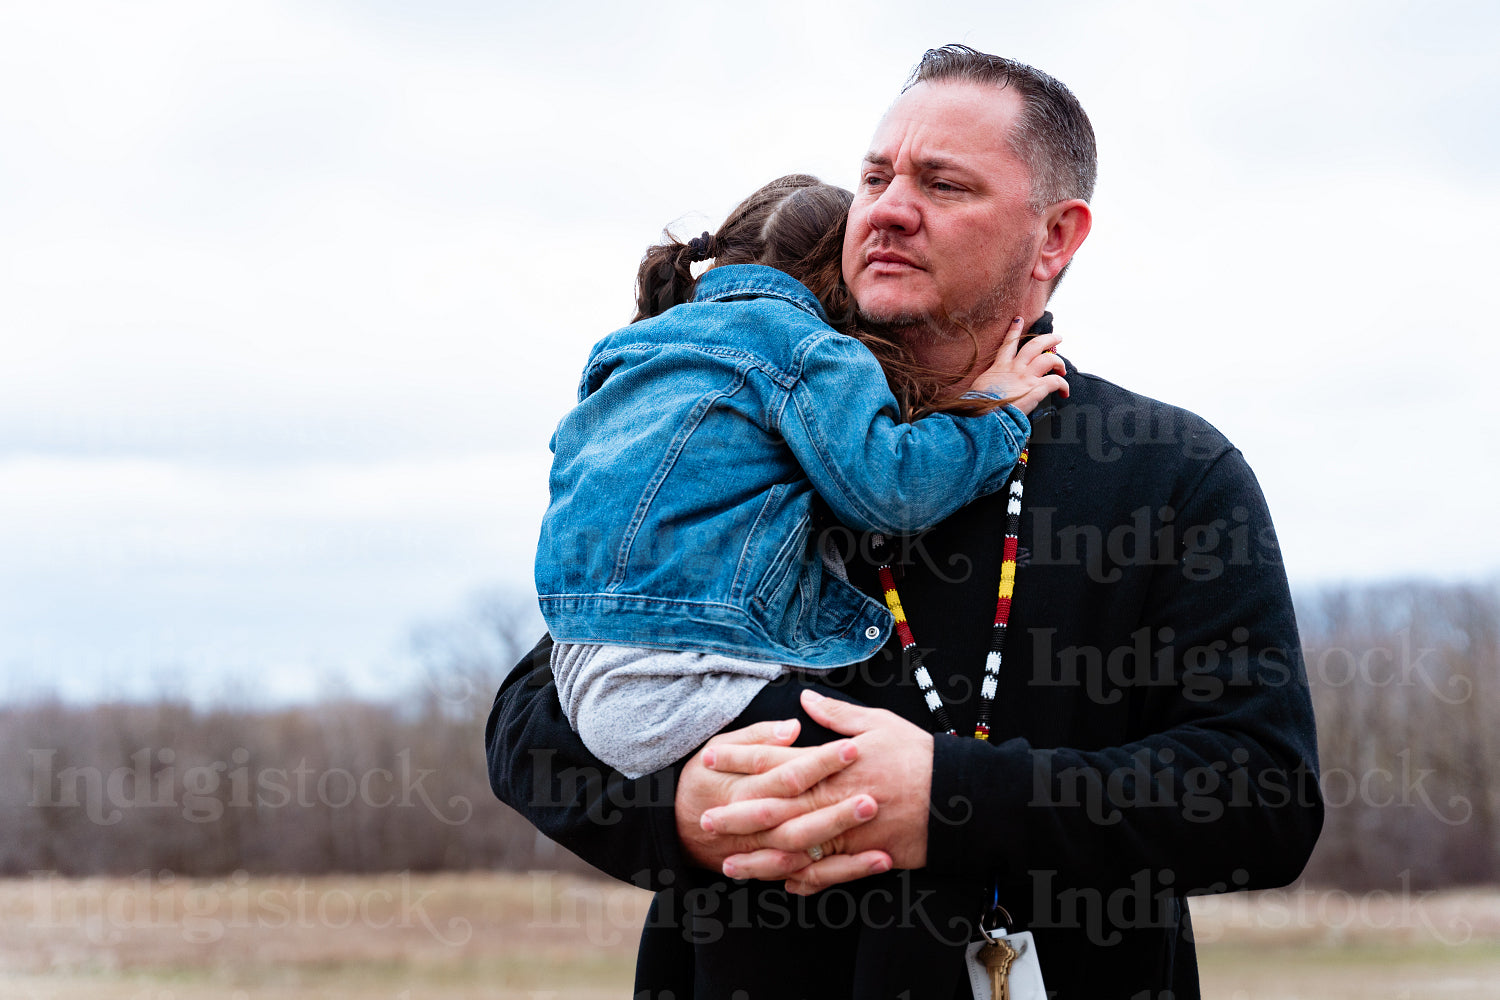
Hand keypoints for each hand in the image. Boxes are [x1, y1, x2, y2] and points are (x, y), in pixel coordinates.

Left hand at [707, 690, 933, 894]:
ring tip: (730, 863)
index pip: (775, 757)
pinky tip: (781, 884)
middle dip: (737, 814)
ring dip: (759, 856)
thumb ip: (837, 716)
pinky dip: (802, 880)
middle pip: (774, 806)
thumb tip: (804, 702)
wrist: (959, 797)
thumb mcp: (878, 724)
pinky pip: (826, 873)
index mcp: (831, 761)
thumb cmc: (918, 756)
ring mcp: (846, 830)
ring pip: (793, 847)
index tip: (709, 758)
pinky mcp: (863, 855)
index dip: (739, 757)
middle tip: (705, 820)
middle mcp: (832, 796)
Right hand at [971, 316, 1067, 413]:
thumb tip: (987, 392)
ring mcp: (1026, 377)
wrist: (984, 415)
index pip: (1008, 344)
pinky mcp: (1036, 388)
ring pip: (1048, 359)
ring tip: (1062, 368)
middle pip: (1035, 345)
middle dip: (1048, 339)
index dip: (1014, 330)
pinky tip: (1064, 392)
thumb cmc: (978, 405)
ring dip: (1058, 361)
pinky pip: (1055, 382)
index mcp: (999, 367)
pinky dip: (1063, 386)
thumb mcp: (979, 389)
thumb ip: (988, 385)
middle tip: (1057, 337)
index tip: (1019, 319)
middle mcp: (1015, 368)